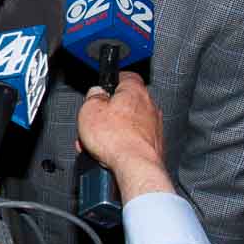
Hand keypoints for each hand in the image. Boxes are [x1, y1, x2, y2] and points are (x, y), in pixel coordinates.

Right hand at [75, 74, 172, 198]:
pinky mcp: (154, 146)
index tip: (101, 91)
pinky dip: (122, 146)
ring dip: (113, 132)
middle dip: (107, 115)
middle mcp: (149, 106)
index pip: (125, 76)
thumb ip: (92, 97)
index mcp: (134, 90)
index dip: (110, 83)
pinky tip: (110, 154)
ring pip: (128, 125)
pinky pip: (134, 142)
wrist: (135, 167)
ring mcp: (154, 127)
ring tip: (97, 144)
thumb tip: (95, 94)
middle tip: (94, 123)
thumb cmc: (117, 139)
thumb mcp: (89, 110)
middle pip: (125, 104)